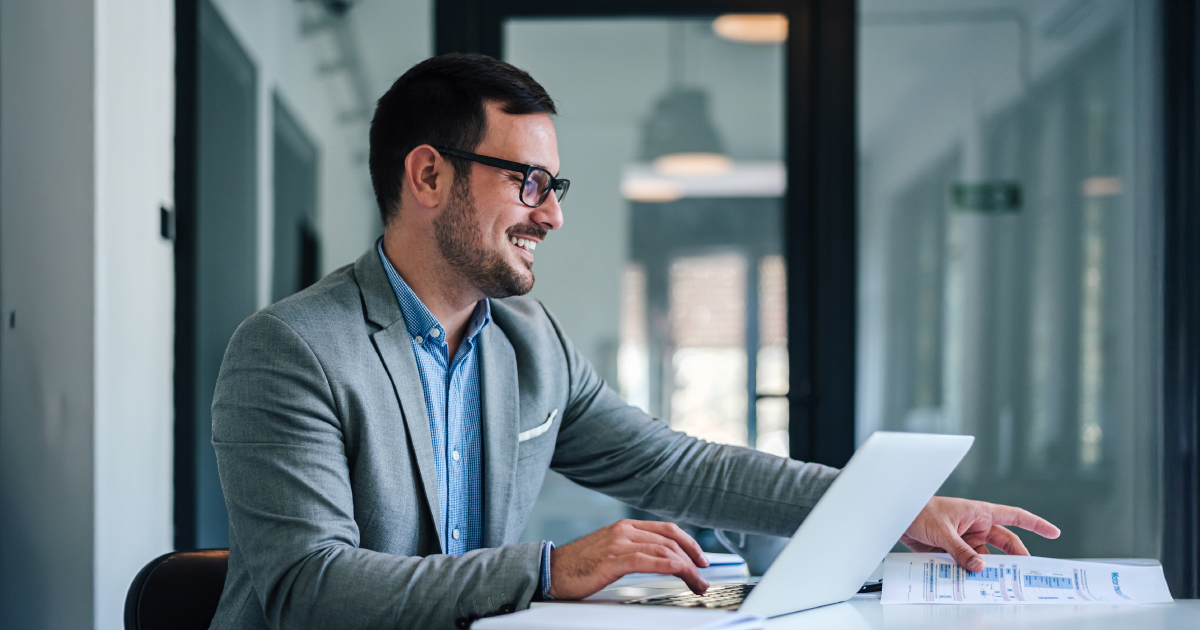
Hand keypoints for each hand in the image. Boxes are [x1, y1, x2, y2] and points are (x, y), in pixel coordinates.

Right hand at [547, 519, 710, 599]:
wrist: (550, 571)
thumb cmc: (577, 567)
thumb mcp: (608, 552)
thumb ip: (631, 552)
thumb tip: (657, 562)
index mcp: (624, 527)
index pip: (666, 529)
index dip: (689, 542)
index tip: (701, 558)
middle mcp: (624, 530)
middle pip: (670, 539)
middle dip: (693, 557)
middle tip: (704, 575)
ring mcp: (620, 542)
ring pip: (666, 549)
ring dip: (688, 568)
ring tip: (697, 584)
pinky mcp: (615, 559)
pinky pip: (652, 560)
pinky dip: (673, 568)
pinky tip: (682, 576)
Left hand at [900, 497, 1060, 571]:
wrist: (897, 515)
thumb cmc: (919, 510)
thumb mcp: (943, 531)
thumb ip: (961, 551)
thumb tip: (979, 567)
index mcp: (979, 512)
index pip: (1015, 517)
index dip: (1035, 524)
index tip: (1054, 532)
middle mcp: (976, 525)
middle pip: (1005, 544)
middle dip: (1015, 559)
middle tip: (1025, 575)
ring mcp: (966, 538)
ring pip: (986, 558)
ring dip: (988, 569)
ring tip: (995, 584)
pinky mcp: (954, 549)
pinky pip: (968, 563)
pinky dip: (970, 573)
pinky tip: (971, 583)